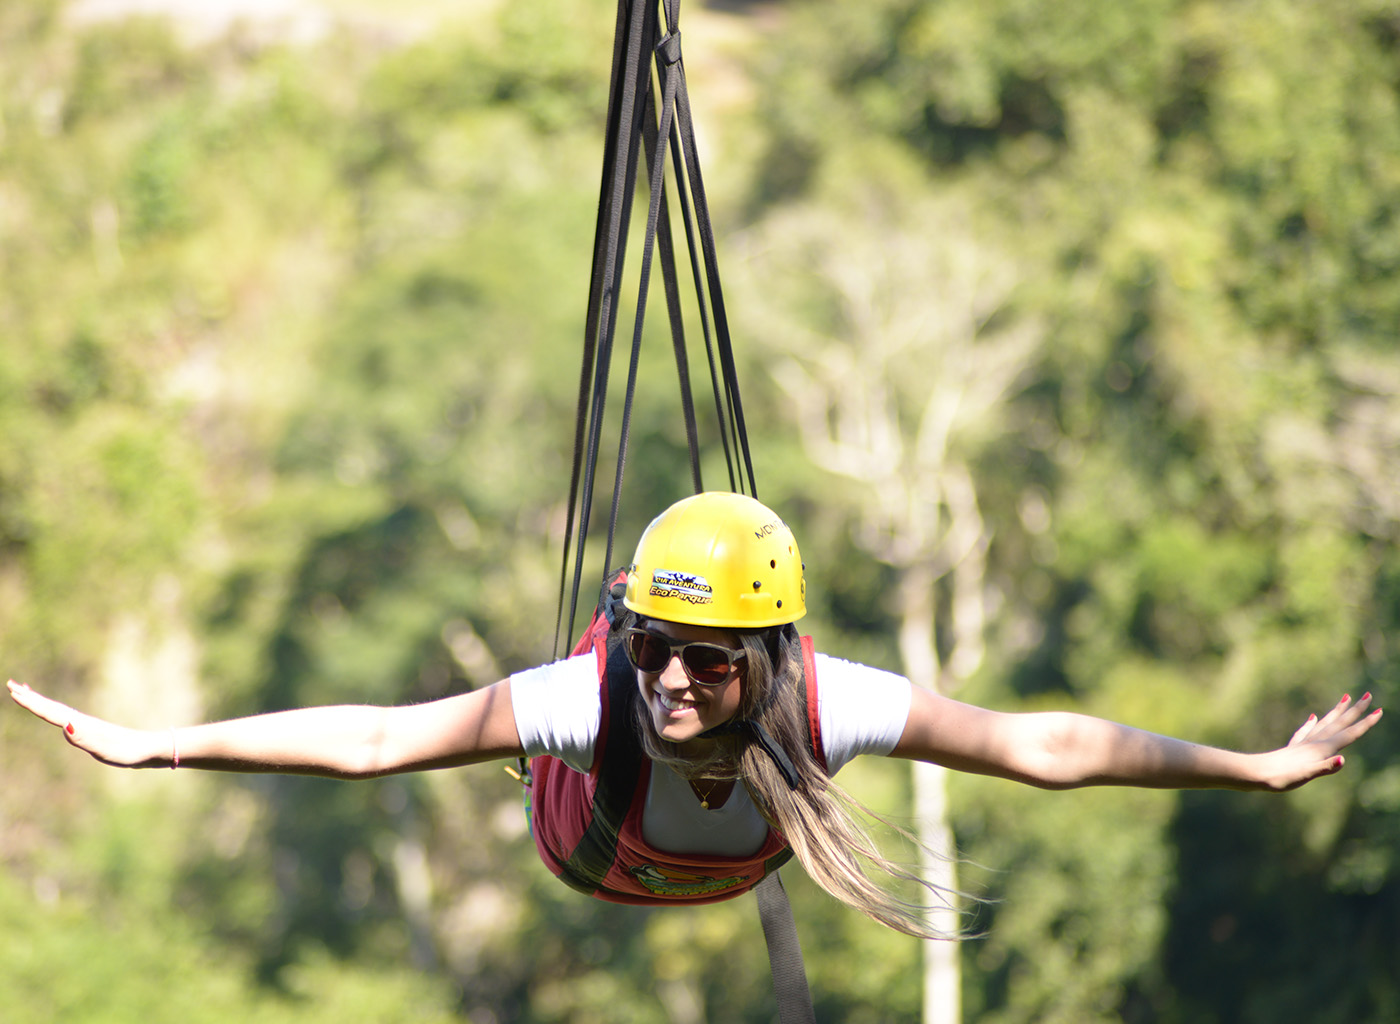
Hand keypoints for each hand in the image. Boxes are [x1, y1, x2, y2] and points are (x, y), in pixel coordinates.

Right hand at [8, 679, 170, 768]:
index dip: (32, 703)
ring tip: (25, 692)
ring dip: (40, 702)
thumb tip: (65, 725)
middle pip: (52, 707)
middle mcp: (82, 722)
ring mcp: (86, 725)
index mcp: (81, 724)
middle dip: (31, 698)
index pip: (51, 712)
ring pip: (58, 710)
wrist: (148, 750)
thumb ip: (85, 738)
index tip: (14, 691)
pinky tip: (56, 715)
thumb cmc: (127, 752)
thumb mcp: (105, 749)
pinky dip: (55, 712)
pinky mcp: (91, 730)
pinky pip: (66, 717)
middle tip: (11, 685)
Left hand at [1258, 692, 1382, 791]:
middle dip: (1356, 710)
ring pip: (1325, 723)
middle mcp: (1315, 742)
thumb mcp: (1307, 775)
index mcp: (1322, 748)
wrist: (1256, 773)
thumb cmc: (1282, 776)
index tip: (1379, 710)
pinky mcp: (1294, 747)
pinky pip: (1306, 731)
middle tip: (1369, 695)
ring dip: (1338, 712)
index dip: (1365, 723)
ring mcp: (1304, 743)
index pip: (1349, 734)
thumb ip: (1325, 768)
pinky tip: (1312, 717)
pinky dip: (1312, 723)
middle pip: (1340, 723)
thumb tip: (1342, 760)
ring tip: (1345, 698)